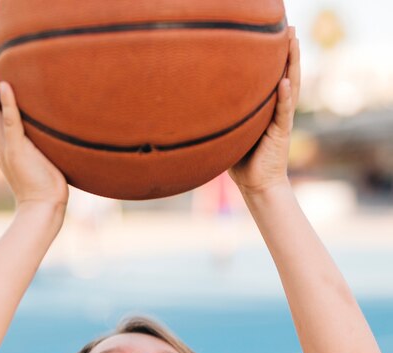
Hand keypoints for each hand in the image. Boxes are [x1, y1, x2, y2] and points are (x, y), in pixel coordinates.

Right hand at [0, 64, 68, 216]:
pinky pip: (11, 123)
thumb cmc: (45, 188)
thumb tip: (47, 136)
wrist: (43, 207)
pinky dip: (8, 104)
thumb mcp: (35, 161)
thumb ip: (34, 146)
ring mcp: (6, 147)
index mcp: (1, 148)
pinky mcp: (18, 150)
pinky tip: (6, 85)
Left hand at [229, 27, 299, 196]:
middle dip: (289, 51)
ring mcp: (282, 120)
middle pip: (286, 74)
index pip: (273, 77)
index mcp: (268, 109)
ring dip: (293, 64)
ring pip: (291, 86)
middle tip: (290, 27)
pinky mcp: (282, 133)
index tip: (272, 35)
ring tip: (294, 42)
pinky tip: (284, 81)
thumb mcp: (231, 134)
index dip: (276, 57)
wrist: (257, 185)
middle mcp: (278, 110)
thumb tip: (199, 107)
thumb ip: (224, 119)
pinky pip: (283, 112)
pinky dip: (284, 97)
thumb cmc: (242, 161)